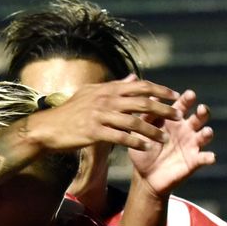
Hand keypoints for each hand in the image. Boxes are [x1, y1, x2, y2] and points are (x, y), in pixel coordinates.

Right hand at [25, 77, 180, 150]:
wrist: (48, 127)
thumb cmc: (70, 112)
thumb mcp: (92, 93)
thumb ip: (114, 86)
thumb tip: (133, 77)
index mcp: (107, 89)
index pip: (140, 86)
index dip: (159, 90)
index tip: (175, 96)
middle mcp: (106, 99)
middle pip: (142, 102)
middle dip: (163, 109)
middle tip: (178, 116)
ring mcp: (100, 115)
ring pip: (134, 121)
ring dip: (152, 130)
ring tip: (165, 138)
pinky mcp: (94, 132)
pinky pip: (120, 137)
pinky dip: (135, 142)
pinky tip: (146, 147)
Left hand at [128, 89, 215, 194]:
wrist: (144, 175)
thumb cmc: (143, 149)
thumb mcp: (140, 131)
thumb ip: (146, 116)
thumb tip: (151, 95)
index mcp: (174, 119)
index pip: (183, 105)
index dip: (188, 99)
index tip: (190, 95)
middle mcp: (186, 130)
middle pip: (199, 117)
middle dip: (203, 112)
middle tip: (201, 109)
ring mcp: (192, 145)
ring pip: (205, 135)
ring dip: (207, 133)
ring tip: (206, 132)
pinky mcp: (193, 161)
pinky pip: (204, 158)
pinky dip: (209, 157)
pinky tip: (211, 157)